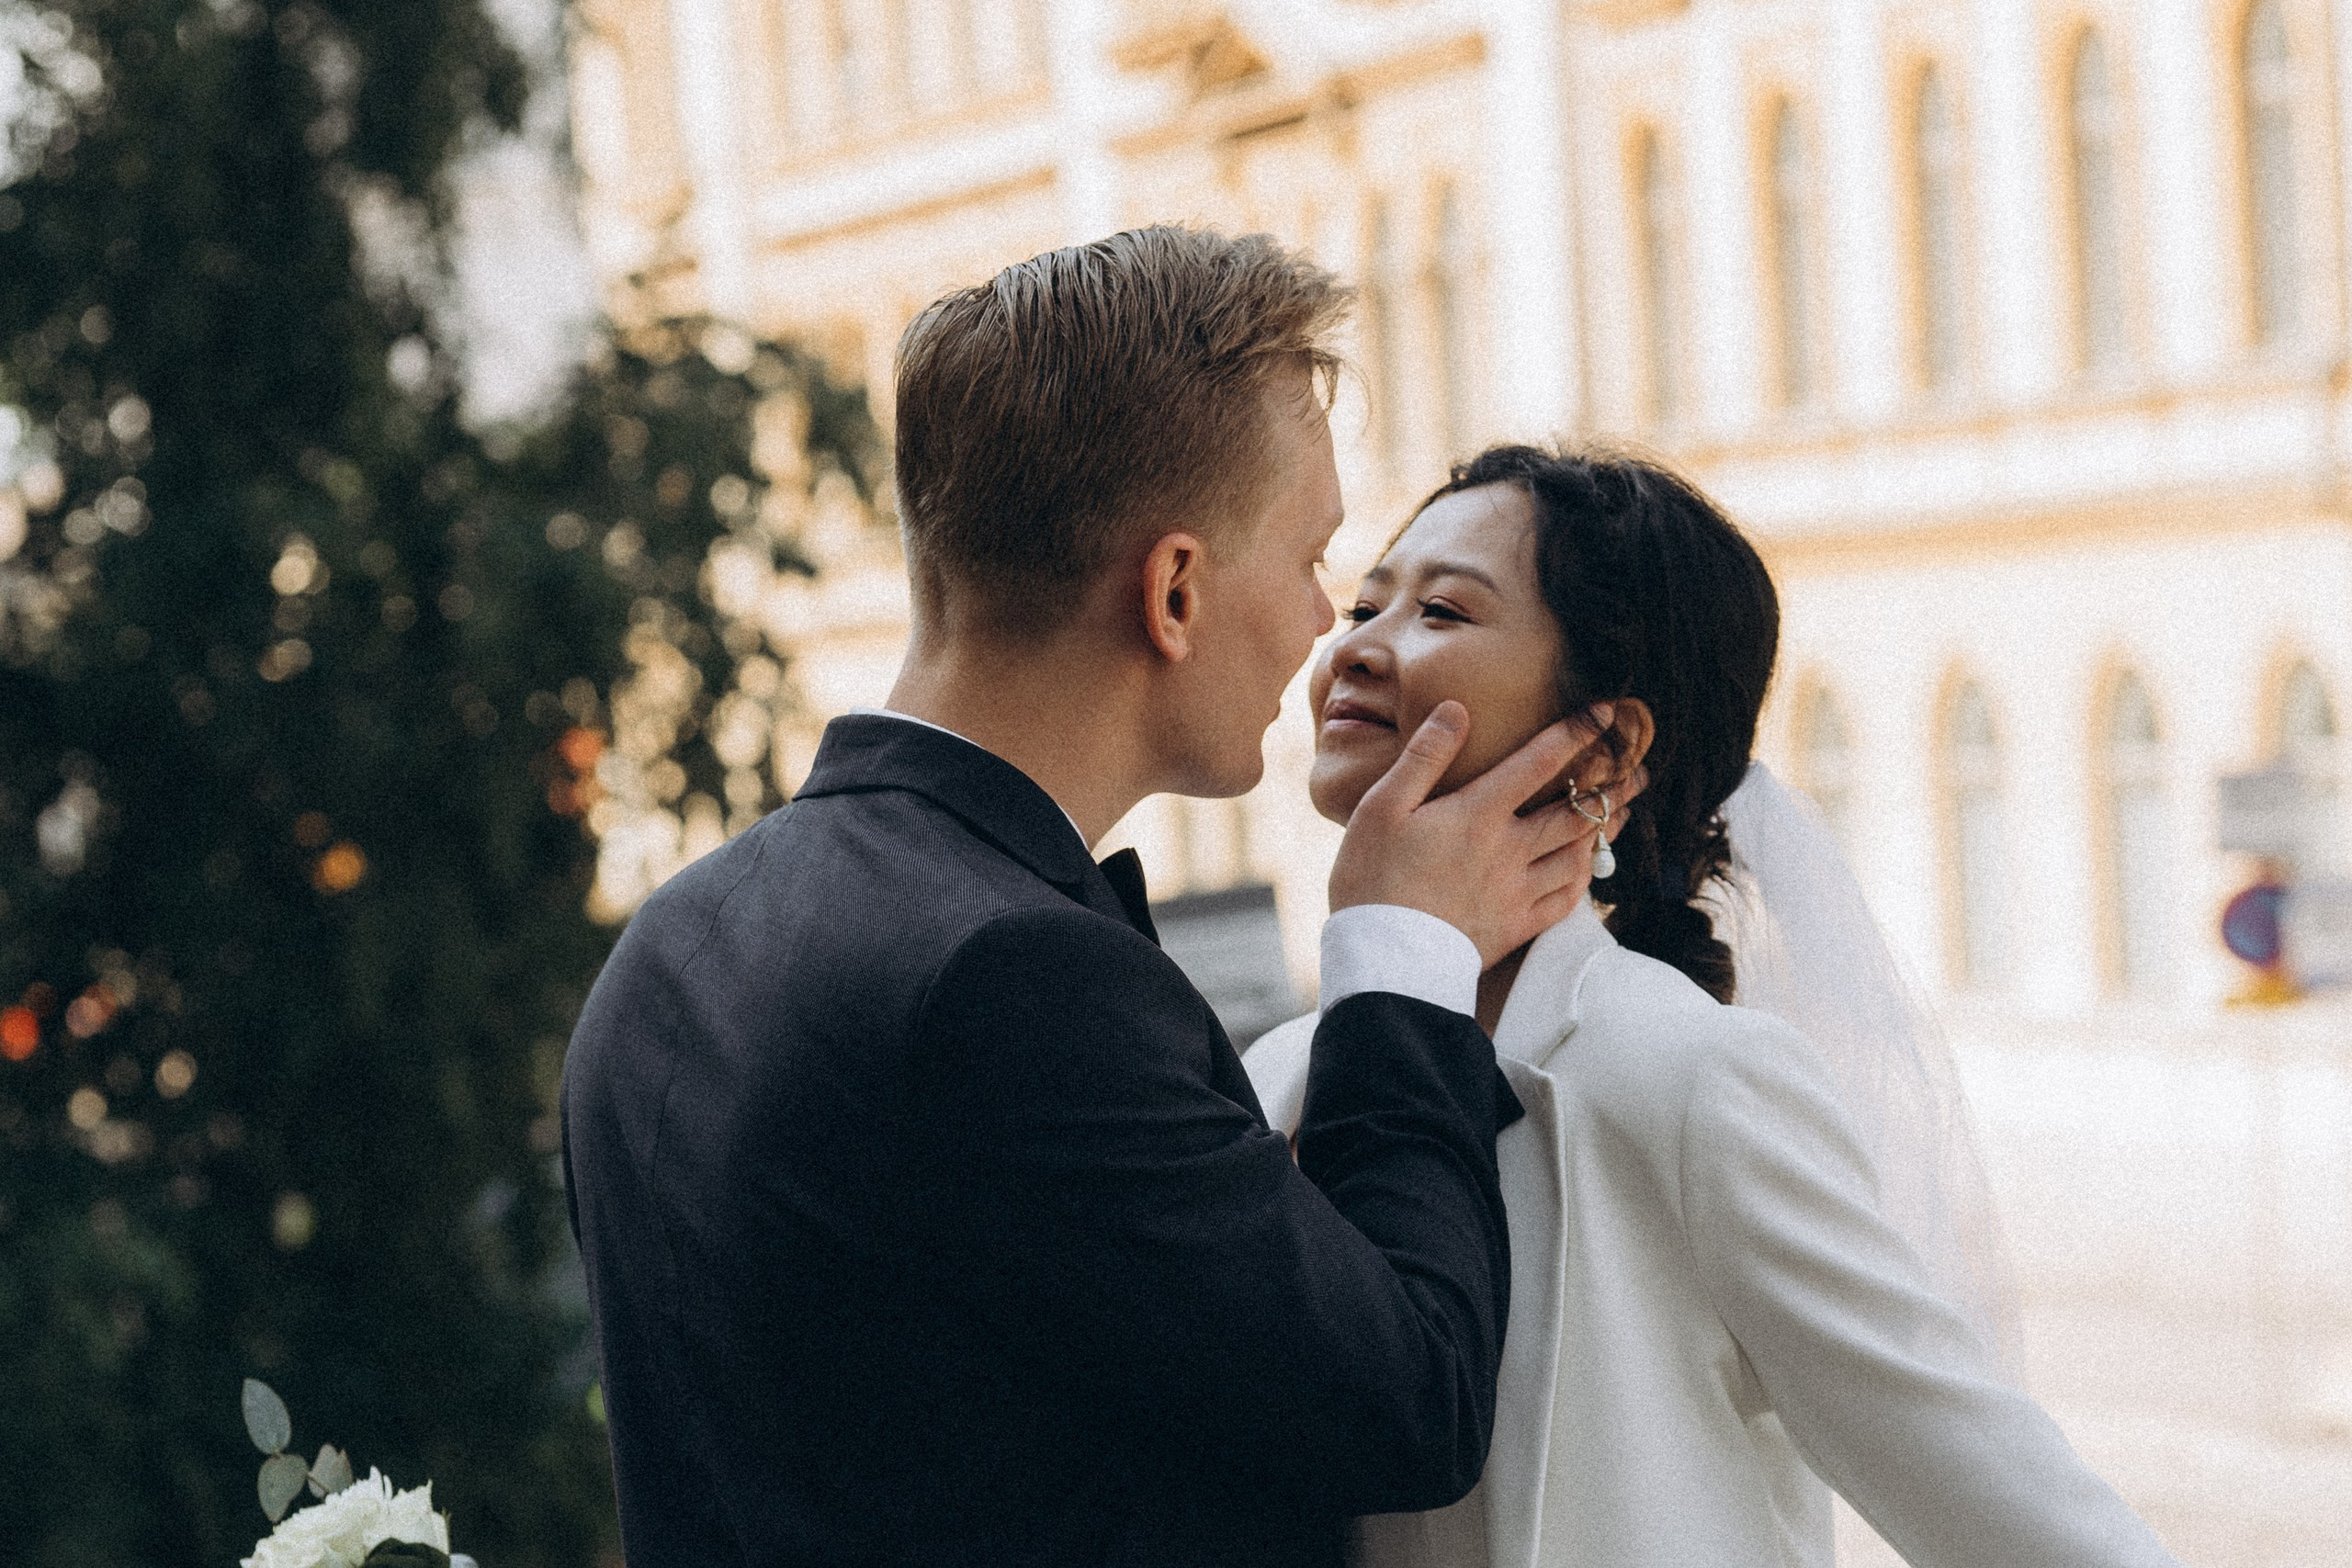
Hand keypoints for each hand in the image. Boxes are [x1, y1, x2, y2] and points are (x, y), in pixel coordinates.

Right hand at [1330, 702, 1609, 967]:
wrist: (1385, 960)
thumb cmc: (1372, 879)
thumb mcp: (1382, 808)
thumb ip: (1424, 757)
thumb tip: (1457, 710)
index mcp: (1478, 814)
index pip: (1539, 762)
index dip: (1576, 733)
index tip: (1603, 713)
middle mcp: (1510, 850)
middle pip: (1577, 812)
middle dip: (1612, 786)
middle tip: (1638, 768)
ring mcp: (1518, 891)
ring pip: (1579, 855)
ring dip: (1605, 830)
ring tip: (1623, 813)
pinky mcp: (1517, 927)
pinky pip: (1567, 900)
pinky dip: (1583, 878)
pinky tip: (1587, 868)